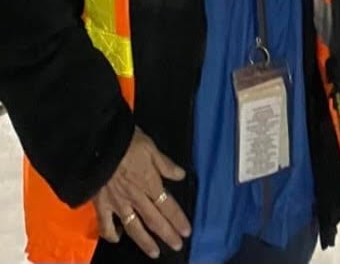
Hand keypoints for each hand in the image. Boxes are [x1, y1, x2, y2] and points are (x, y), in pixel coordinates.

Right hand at [92, 128, 190, 258]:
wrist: (97, 145)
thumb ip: (165, 164)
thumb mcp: (150, 147)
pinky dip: (111, 234)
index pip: (168, 205)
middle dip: (167, 234)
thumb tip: (181, 175)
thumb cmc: (125, 142)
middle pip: (154, 220)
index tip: (187, 231)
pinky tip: (117, 238)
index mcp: (149, 182)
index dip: (178, 219)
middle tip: (177, 246)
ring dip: (145, 242)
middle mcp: (136, 197)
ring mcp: (118, 203)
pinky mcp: (101, 205)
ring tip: (154, 253)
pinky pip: (106, 224)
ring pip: (134, 227)